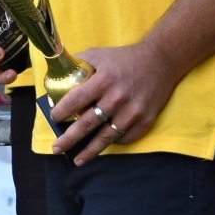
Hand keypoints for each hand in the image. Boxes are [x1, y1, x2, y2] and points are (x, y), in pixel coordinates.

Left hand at [46, 43, 177, 162]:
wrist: (160, 61)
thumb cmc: (124, 58)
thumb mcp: (98, 54)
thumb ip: (77, 64)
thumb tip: (56, 76)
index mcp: (103, 80)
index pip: (76, 100)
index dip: (62, 111)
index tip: (54, 118)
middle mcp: (117, 97)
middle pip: (88, 123)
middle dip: (69, 138)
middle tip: (56, 148)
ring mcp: (133, 111)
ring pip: (107, 136)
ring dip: (90, 150)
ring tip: (77, 160)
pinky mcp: (146, 120)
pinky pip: (125, 138)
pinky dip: (113, 143)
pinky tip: (102, 146)